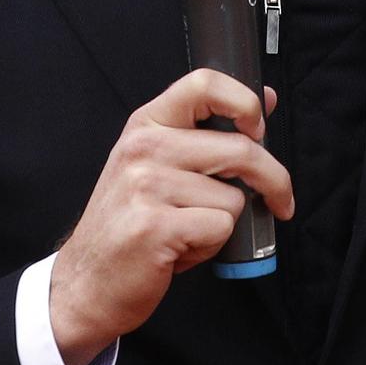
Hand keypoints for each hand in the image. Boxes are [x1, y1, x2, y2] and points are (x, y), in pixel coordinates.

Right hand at [49, 70, 293, 364]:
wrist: (87, 282)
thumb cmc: (131, 222)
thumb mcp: (159, 164)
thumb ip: (207, 132)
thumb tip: (266, 99)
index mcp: (147, 124)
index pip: (204, 82)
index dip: (245, 102)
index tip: (260, 129)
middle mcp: (144, 147)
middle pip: (240, 149)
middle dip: (273, 180)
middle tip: (278, 201)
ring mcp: (146, 186)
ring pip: (234, 197)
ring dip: (224, 223)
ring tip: (187, 231)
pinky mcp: (155, 225)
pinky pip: (220, 228)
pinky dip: (211, 246)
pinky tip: (180, 249)